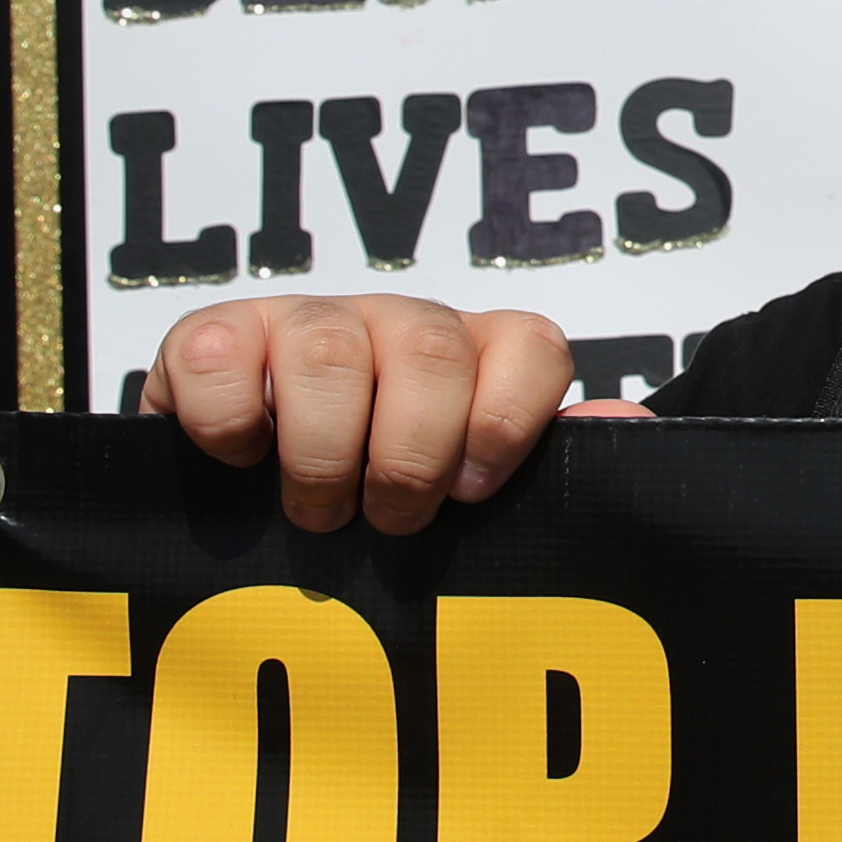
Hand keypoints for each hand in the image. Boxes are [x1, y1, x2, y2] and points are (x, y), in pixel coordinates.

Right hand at [157, 294, 570, 534]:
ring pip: (329, 352)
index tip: (471, 494)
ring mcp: (305, 322)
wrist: (246, 512)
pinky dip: (230, 421)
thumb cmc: (380, 512)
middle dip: (410, 456)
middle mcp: (397, 326)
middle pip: (431, 350)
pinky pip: (221, 352)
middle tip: (386, 519)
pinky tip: (242, 460)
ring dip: (324, 454)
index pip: (531, 346)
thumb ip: (554, 471)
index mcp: (477, 358)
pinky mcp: (213, 337)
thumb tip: (627, 428)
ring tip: (317, 510)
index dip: (505, 423)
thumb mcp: (469, 503)